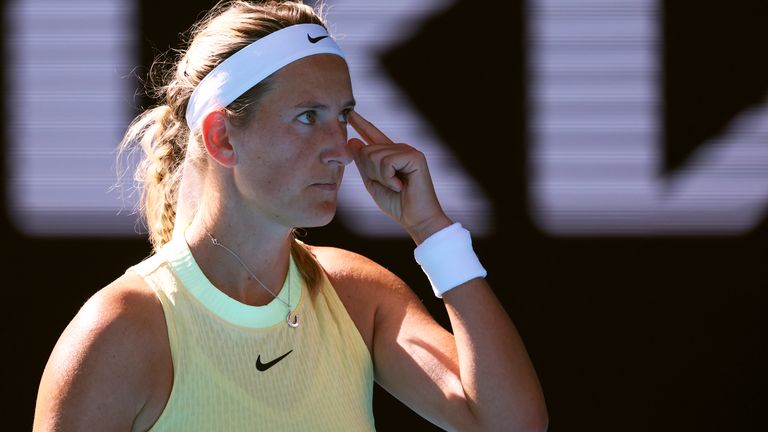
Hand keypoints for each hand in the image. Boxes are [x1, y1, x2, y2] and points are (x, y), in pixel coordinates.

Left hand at [348, 111, 452, 243]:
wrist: (416, 219)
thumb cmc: (396, 204)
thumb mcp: (373, 182)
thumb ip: (363, 163)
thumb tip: (353, 140)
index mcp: (390, 155)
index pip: (372, 135)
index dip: (361, 124)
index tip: (350, 113)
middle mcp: (400, 149)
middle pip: (367, 150)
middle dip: (371, 172)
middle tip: (389, 186)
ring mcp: (408, 151)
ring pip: (375, 156)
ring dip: (381, 177)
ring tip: (396, 186)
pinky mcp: (415, 157)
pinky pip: (387, 162)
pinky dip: (389, 178)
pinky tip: (401, 185)